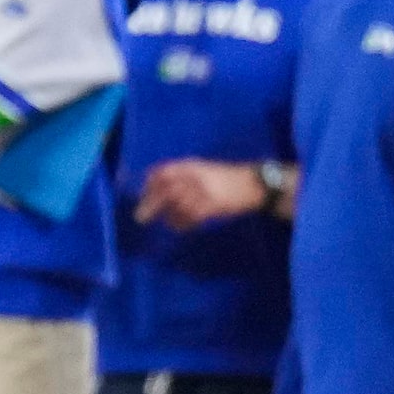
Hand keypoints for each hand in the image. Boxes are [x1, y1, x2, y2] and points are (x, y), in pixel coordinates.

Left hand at [136, 158, 270, 230]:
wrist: (253, 184)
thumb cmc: (225, 177)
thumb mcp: (202, 169)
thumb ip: (181, 174)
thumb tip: (155, 183)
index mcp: (190, 166)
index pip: (162, 173)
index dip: (149, 185)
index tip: (142, 195)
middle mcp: (194, 177)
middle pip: (165, 191)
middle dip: (149, 204)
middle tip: (140, 218)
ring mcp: (203, 191)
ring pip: (176, 207)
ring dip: (168, 217)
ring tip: (168, 223)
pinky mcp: (212, 206)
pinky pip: (190, 217)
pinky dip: (182, 224)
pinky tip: (181, 227)